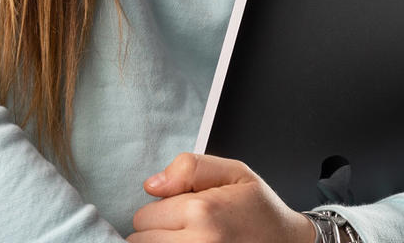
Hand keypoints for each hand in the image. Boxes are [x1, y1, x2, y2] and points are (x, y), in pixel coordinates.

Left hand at [127, 152, 315, 241]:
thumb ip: (188, 168)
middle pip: (141, 242)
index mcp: (202, 212)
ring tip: (186, 238)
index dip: (158, 211)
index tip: (178, 211)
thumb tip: (151, 185)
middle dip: (155, 233)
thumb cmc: (261, 209)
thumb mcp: (232, 171)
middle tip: (182, 228)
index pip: (143, 217)